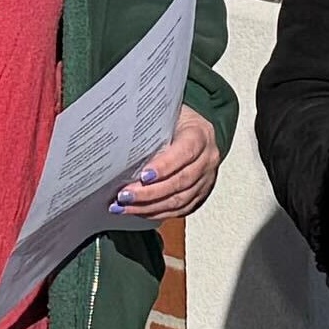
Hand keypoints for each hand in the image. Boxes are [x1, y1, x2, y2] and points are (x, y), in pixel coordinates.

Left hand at [116, 105, 223, 223]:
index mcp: (200, 135)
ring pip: (179, 201)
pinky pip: (180, 210)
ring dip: (149, 207)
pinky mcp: (201, 195)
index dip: (164, 167)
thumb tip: (121, 144)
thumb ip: (152, 129)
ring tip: (124, 207)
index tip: (142, 176)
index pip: (184, 154)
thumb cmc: (178, 121)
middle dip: (149, 193)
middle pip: (180, 182)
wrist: (199, 131)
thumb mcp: (167, 116)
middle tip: (124, 195)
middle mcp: (207, 160)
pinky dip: (157, 213)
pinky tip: (138, 212)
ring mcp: (206, 180)